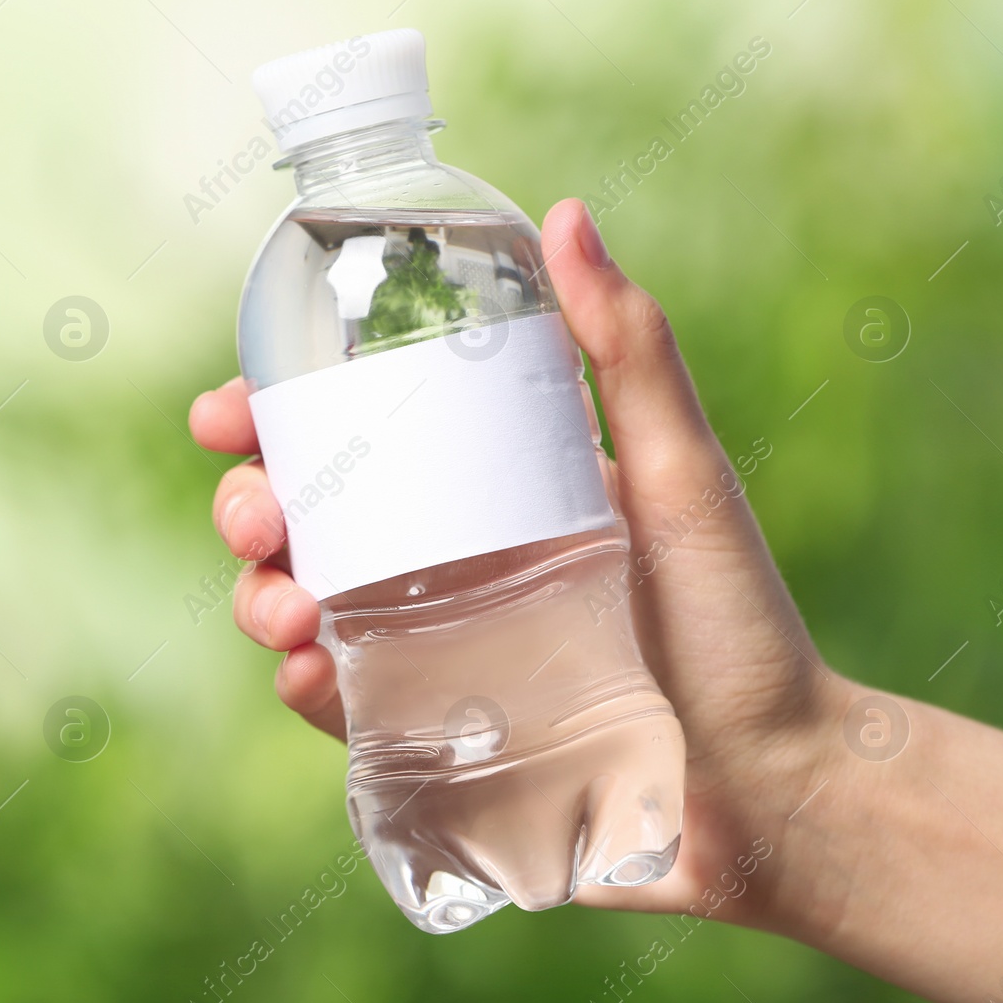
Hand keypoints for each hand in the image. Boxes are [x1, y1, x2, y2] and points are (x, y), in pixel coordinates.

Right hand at [189, 198, 850, 926]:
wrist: (771, 786)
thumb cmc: (739, 624)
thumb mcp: (682, 474)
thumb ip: (630, 352)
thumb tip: (568, 215)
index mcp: (485, 493)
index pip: (355, 439)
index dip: (272, 420)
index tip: (231, 413)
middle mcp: (445, 566)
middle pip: (306, 523)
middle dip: (250, 509)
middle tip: (258, 519)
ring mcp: (432, 653)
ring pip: (303, 610)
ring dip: (260, 598)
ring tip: (283, 609)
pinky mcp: (434, 738)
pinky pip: (344, 705)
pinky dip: (306, 687)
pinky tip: (308, 675)